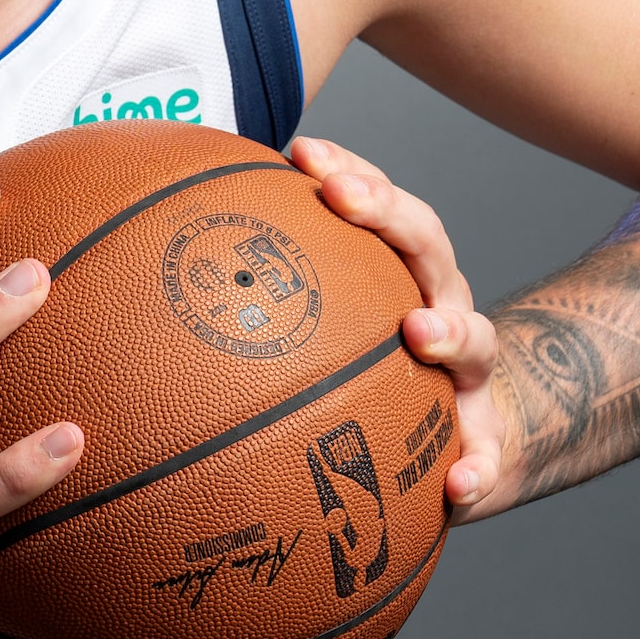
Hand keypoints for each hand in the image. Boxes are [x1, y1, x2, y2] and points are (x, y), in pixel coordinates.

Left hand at [287, 137, 511, 522]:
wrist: (453, 440)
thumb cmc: (366, 370)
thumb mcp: (320, 326)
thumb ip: (260, 294)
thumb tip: (152, 256)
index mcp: (399, 272)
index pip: (380, 205)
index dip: (348, 169)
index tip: (301, 152)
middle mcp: (440, 307)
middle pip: (428, 246)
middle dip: (389, 213)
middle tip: (344, 197)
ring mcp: (467, 374)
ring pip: (476, 339)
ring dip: (451, 331)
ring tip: (419, 333)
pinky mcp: (482, 439)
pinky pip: (488, 454)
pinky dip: (478, 465)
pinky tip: (458, 486)